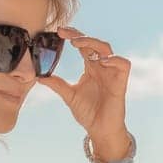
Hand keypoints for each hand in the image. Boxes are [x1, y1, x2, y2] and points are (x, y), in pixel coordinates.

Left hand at [35, 26, 132, 161]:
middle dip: (81, 36)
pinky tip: (101, 61)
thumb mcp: (69, 96)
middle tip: (65, 34)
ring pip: (108, 50)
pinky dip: (114, 60)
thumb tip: (39, 76)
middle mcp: (102, 67)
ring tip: (78, 44)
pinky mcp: (120, 83)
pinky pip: (123, 65)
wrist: (100, 131)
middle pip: (95, 43)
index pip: (84, 45)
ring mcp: (112, 74)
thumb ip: (57, 84)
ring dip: (94, 43)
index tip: (59, 31)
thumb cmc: (89, 113)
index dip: (73, 36)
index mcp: (91, 67)